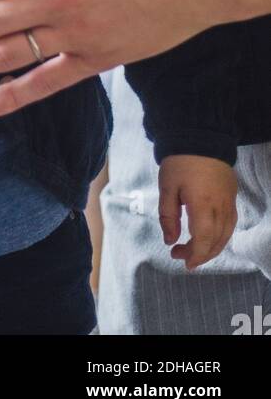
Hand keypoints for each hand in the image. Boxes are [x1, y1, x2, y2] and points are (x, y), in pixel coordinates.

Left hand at [158, 155, 237, 269]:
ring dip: (211, 247)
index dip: (196, 255)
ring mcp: (229, 201)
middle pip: (217, 241)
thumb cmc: (179, 161)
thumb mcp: (167, 187)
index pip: (204, 240)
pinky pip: (230, 223)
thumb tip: (170, 240)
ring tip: (193, 250)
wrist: (200, 136)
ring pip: (226, 234)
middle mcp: (221, 206)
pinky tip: (208, 236)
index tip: (182, 261)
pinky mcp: (232, 196)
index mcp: (203, 204)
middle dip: (200, 254)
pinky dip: (220, 235)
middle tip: (180, 255)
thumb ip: (168, 216)